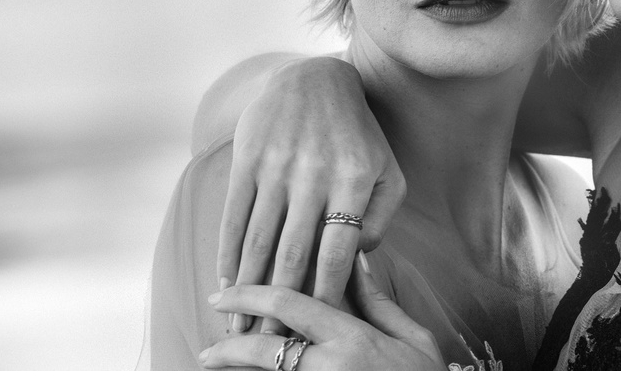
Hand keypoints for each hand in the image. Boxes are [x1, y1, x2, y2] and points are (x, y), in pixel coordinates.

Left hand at [200, 253, 444, 370]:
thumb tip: (356, 261)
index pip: (289, 304)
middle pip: (263, 349)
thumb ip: (379, 303)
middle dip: (228, 347)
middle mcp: (330, 367)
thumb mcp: (412, 340)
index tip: (223, 294)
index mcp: (352, 339)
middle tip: (207, 350)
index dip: (249, 294)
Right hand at [218, 56, 406, 333]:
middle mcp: (314, 174)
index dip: (327, 294)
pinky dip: (228, 253)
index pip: (338, 251)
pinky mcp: (247, 159)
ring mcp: (277, 165)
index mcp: (354, 179)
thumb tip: (356, 261)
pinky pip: (234, 214)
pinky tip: (226, 282)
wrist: (314, 79)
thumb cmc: (358, 135)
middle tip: (271, 346)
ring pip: (259, 239)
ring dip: (248, 289)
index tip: (318, 329)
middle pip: (293, 253)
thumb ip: (381, 217)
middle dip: (280, 307)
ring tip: (240, 327)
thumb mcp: (387, 169)